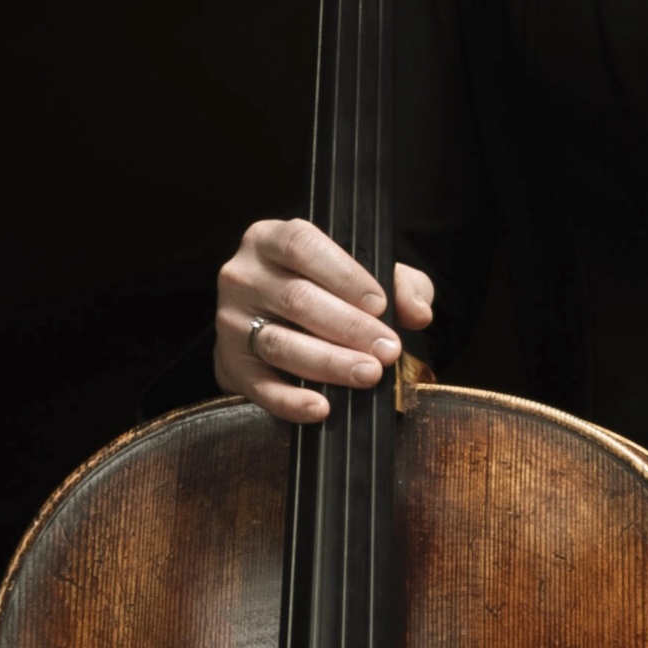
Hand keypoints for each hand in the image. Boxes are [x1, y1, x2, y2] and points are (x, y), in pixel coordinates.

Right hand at [214, 218, 435, 425]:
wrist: (275, 320)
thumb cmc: (325, 289)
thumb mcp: (364, 273)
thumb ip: (400, 284)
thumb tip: (417, 312)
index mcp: (271, 239)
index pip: (303, 247)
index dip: (344, 276)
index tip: (380, 305)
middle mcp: (244, 275)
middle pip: (296, 299)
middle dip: (349, 328)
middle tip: (387, 350)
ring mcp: (231, 320)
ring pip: (279, 343)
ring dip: (328, 363)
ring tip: (368, 375)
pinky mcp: (229, 363)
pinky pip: (259, 386)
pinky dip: (291, 401)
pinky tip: (322, 407)